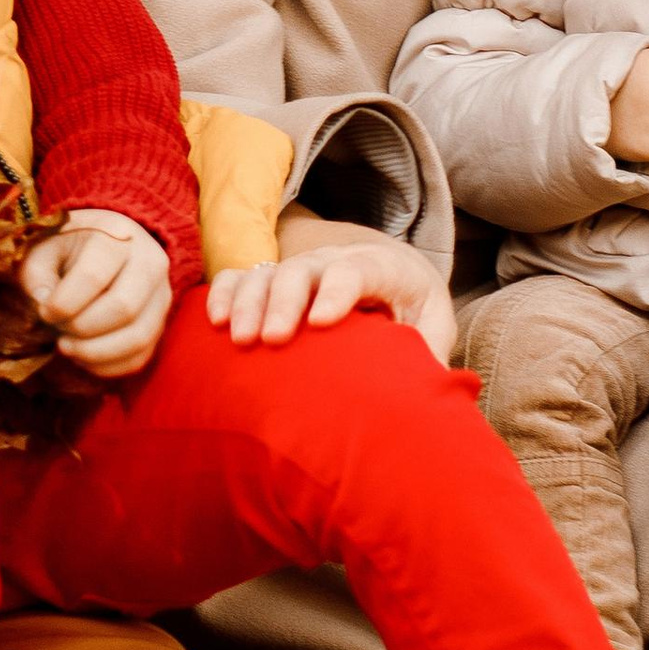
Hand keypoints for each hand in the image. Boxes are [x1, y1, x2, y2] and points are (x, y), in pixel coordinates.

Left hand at [22, 210, 172, 379]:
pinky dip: (108, 366)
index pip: (94, 276)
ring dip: (95, 353)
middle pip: (124, 308)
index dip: (63, 303)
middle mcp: (150, 261)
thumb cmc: (68, 246)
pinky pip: (141, 356)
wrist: (104, 244)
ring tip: (66, 348)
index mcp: (117, 235)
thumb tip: (44, 305)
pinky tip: (83, 358)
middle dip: (81, 329)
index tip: (44, 311)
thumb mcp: (44, 248)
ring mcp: (162, 293)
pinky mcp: (160, 322)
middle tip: (57, 330)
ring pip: (138, 337)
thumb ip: (36, 274)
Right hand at [208, 213, 454, 361]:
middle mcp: (335, 260)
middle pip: (304, 269)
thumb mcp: (434, 326)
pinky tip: (214, 321)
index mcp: (382, 268)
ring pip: (268, 272)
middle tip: (270, 340)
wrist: (396, 279)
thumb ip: (429, 350)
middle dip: (284, 301)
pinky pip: (243, 275)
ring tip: (238, 339)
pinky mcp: (276, 278)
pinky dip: (225, 293)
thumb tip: (425, 389)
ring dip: (249, 302)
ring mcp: (302, 267)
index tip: (321, 322)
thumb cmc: (415, 309)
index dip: (337, 291)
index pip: (357, 270)